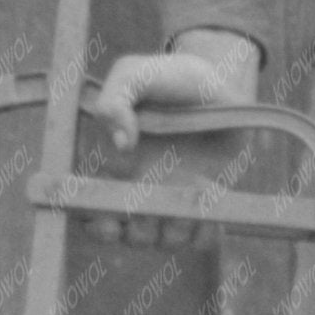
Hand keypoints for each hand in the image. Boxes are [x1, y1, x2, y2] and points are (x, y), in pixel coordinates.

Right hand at [90, 31, 261, 247]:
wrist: (220, 82)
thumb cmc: (171, 77)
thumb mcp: (136, 73)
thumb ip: (116, 100)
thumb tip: (120, 144)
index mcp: (115, 166)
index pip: (94, 211)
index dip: (98, 226)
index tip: (111, 223)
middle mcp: (141, 190)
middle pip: (131, 236)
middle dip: (141, 231)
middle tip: (155, 211)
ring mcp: (174, 200)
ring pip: (166, 240)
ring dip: (176, 228)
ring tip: (190, 194)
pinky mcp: (205, 206)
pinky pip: (201, 238)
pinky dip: (205, 231)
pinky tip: (210, 203)